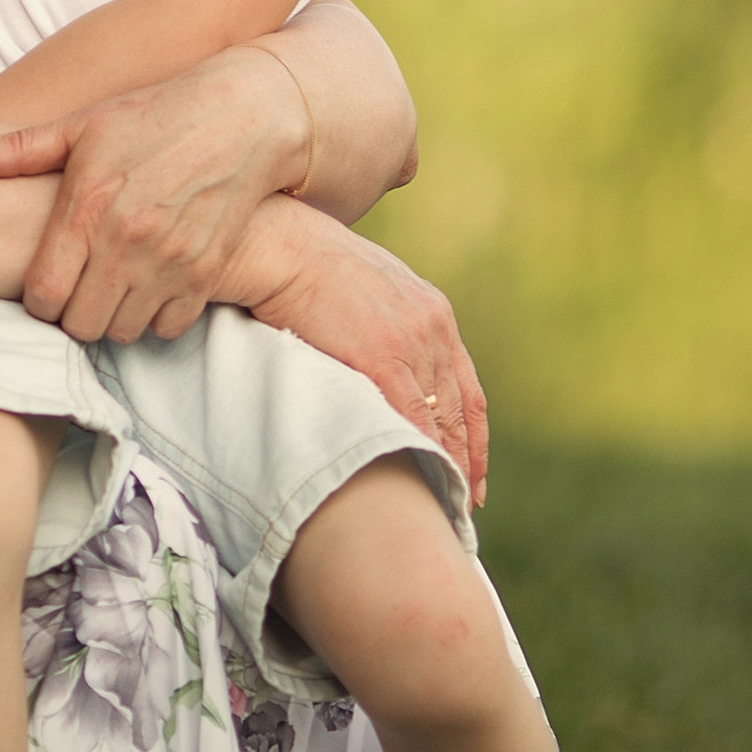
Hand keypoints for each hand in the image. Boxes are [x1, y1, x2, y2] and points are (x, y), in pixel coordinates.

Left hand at [0, 48, 308, 346]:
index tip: (44, 287)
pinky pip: (169, 327)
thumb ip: (19, 151)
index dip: (37, 300)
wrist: (242, 117)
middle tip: (78, 292)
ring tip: (114, 289)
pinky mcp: (207, 272)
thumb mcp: (83, 124)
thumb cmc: (154, 116)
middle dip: (72, 315)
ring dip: (113, 318)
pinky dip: (156, 317)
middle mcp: (127, 240)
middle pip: (80, 324)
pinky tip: (151, 288)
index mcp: (87, 206)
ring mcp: (170, 260)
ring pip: (123, 331)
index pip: (42, 295)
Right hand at [236, 200, 490, 505]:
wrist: (278, 245)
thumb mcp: (363, 288)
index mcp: (432, 312)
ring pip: (442, 420)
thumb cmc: (303, 263)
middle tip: (467, 504)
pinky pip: (412, 418)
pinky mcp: (382, 357)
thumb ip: (381, 323)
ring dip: (448, 466)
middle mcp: (433, 328)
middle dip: (468, 461)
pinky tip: (422, 481)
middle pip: (462, 410)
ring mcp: (411, 343)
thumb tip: (372, 354)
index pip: (467, 388)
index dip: (473, 435)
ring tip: (447, 507)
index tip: (473, 471)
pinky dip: (421, 453)